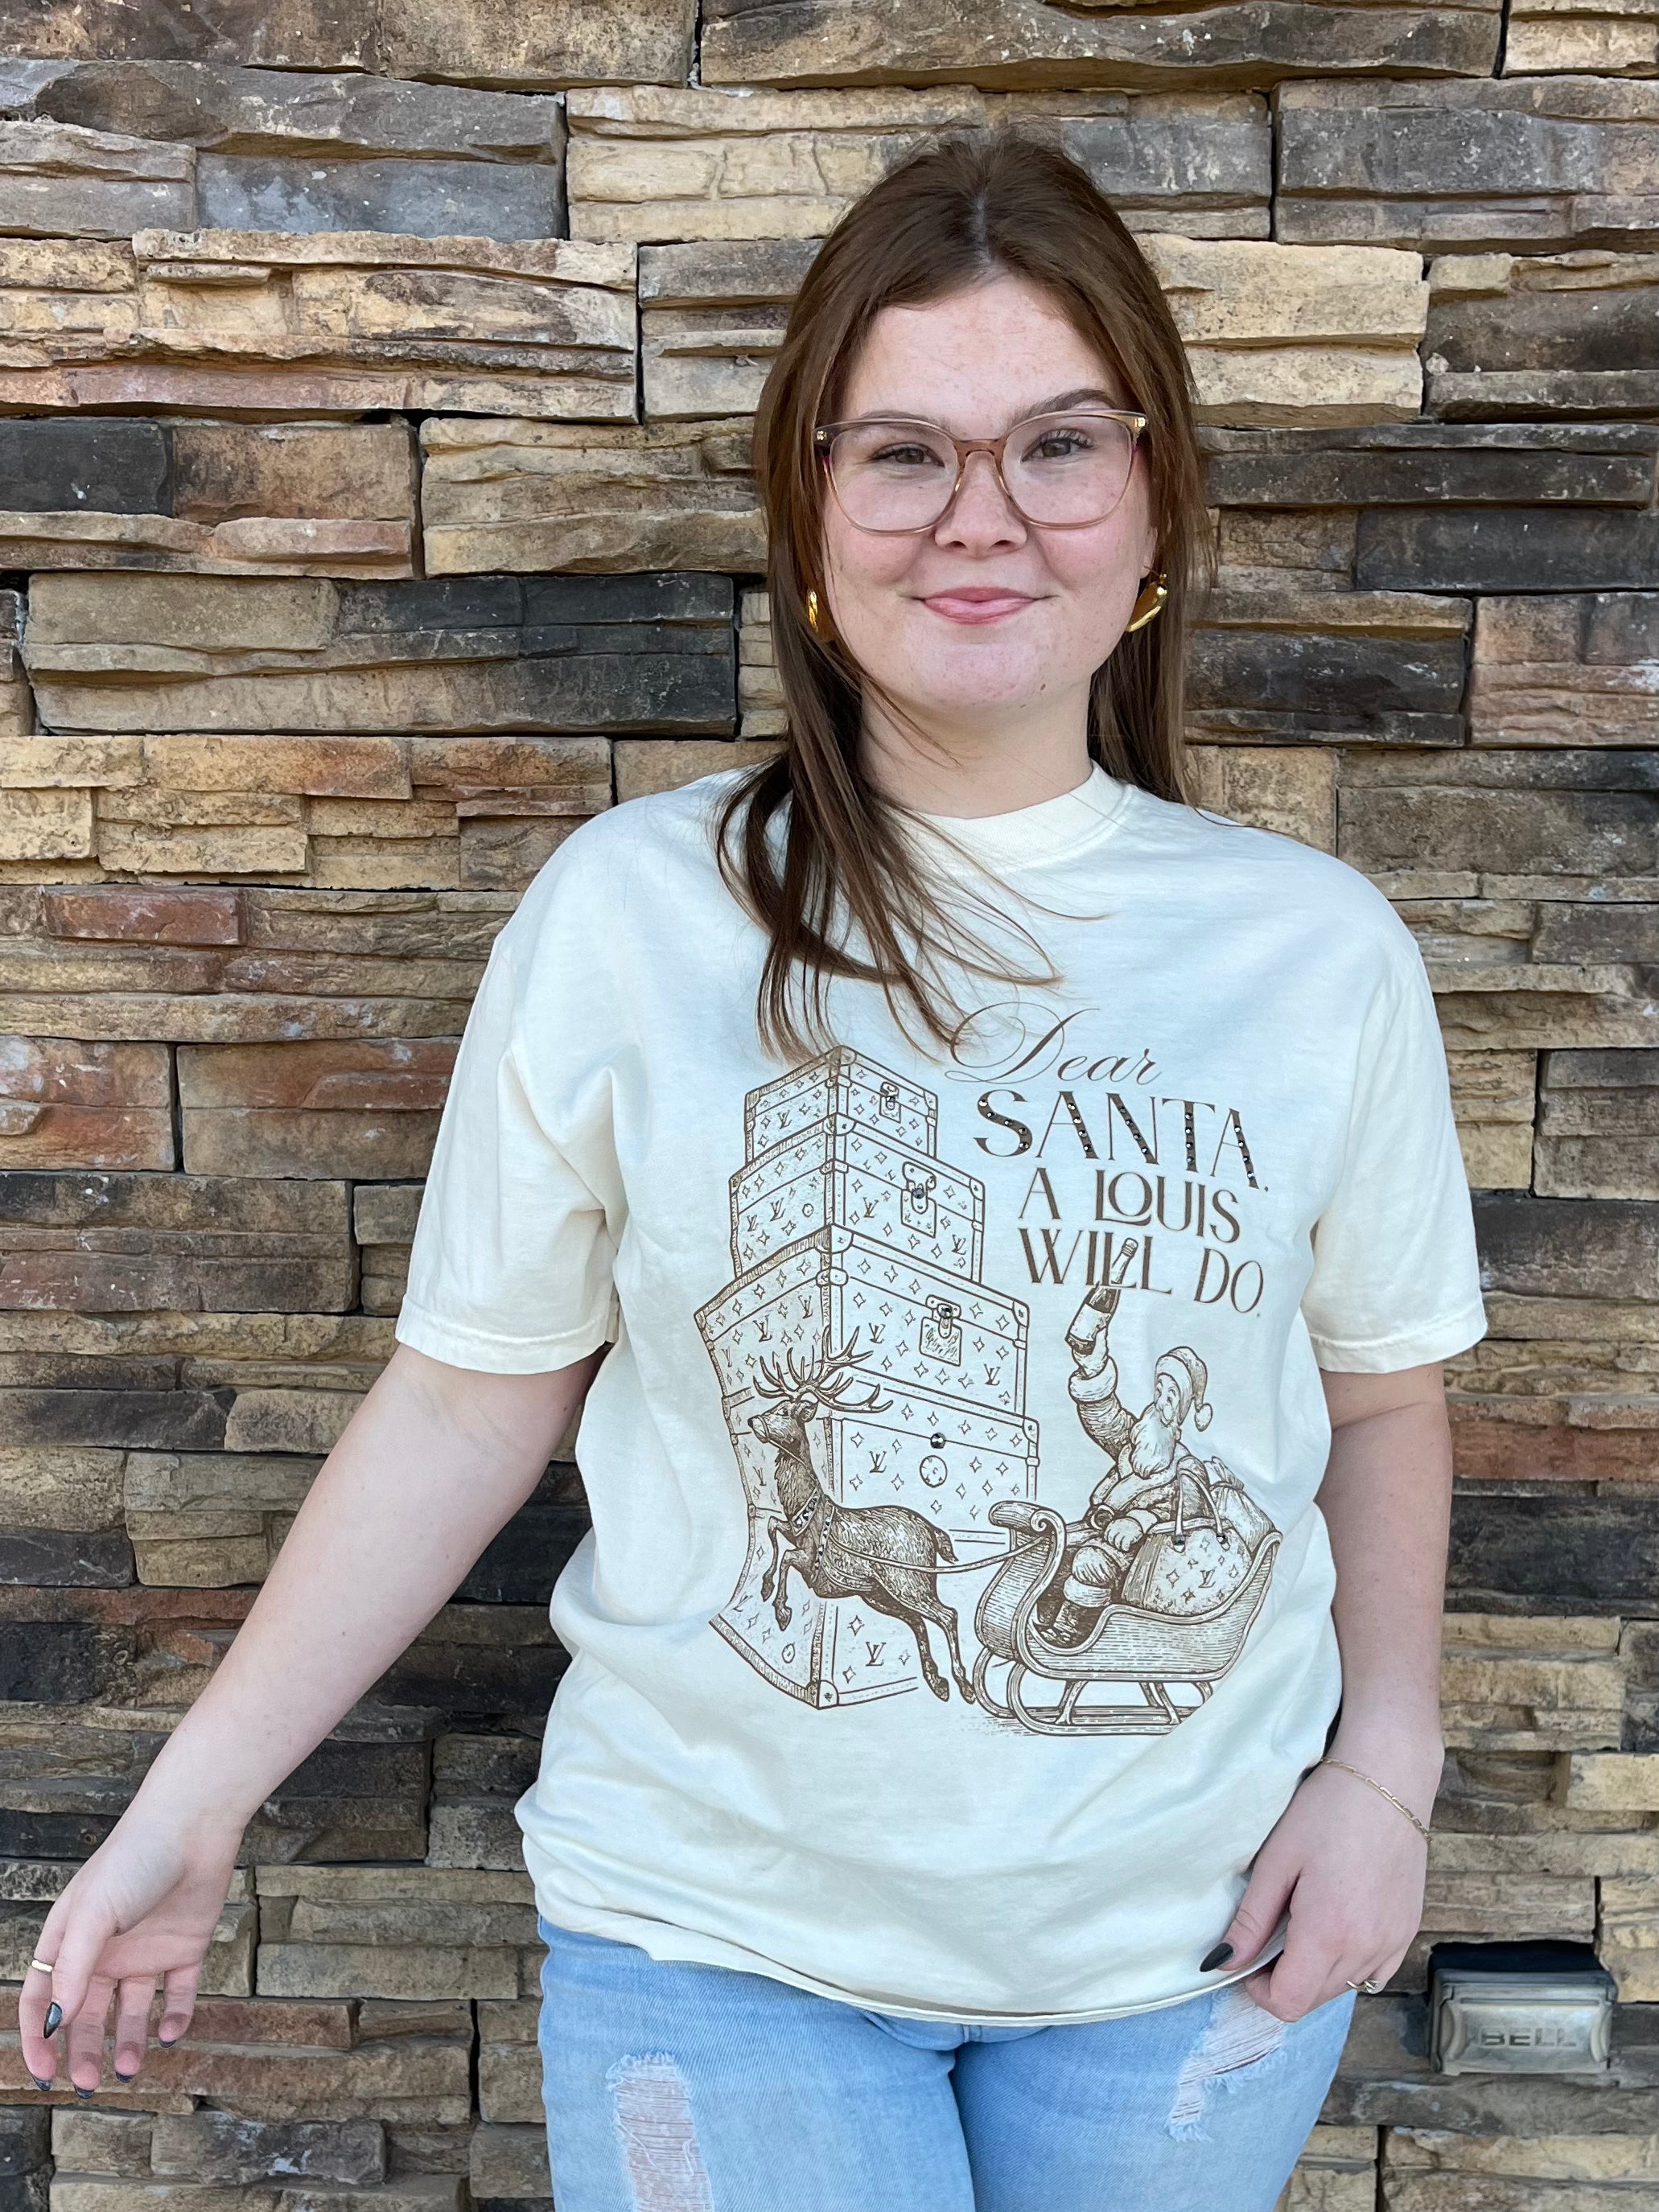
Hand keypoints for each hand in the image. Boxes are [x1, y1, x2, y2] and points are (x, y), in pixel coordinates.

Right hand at [19, 1807, 243, 2090]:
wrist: (195, 1825)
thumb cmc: (135, 1859)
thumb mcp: (93, 1916)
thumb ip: (74, 1970)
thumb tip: (55, 2023)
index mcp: (71, 1940)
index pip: (43, 1998)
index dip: (38, 2038)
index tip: (44, 2075)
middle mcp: (106, 1950)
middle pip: (86, 2014)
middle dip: (83, 2051)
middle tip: (88, 2084)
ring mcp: (146, 1950)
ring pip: (131, 2011)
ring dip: (127, 2042)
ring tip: (128, 2069)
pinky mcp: (186, 1947)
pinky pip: (179, 1994)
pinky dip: (176, 2018)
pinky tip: (171, 2034)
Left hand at [1205, 1753, 1433, 2022]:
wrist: (1388, 1780)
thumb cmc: (1327, 1810)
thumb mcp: (1277, 1860)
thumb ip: (1251, 1920)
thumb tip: (1221, 1963)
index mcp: (1328, 1934)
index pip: (1288, 2003)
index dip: (1259, 1990)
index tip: (1249, 1960)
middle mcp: (1366, 1950)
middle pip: (1314, 2000)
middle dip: (1284, 1981)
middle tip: (1270, 1936)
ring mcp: (1393, 1943)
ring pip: (1344, 1988)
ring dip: (1316, 1972)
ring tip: (1303, 1923)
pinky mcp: (1408, 1931)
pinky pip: (1374, 1972)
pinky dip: (1349, 1963)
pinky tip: (1337, 1925)